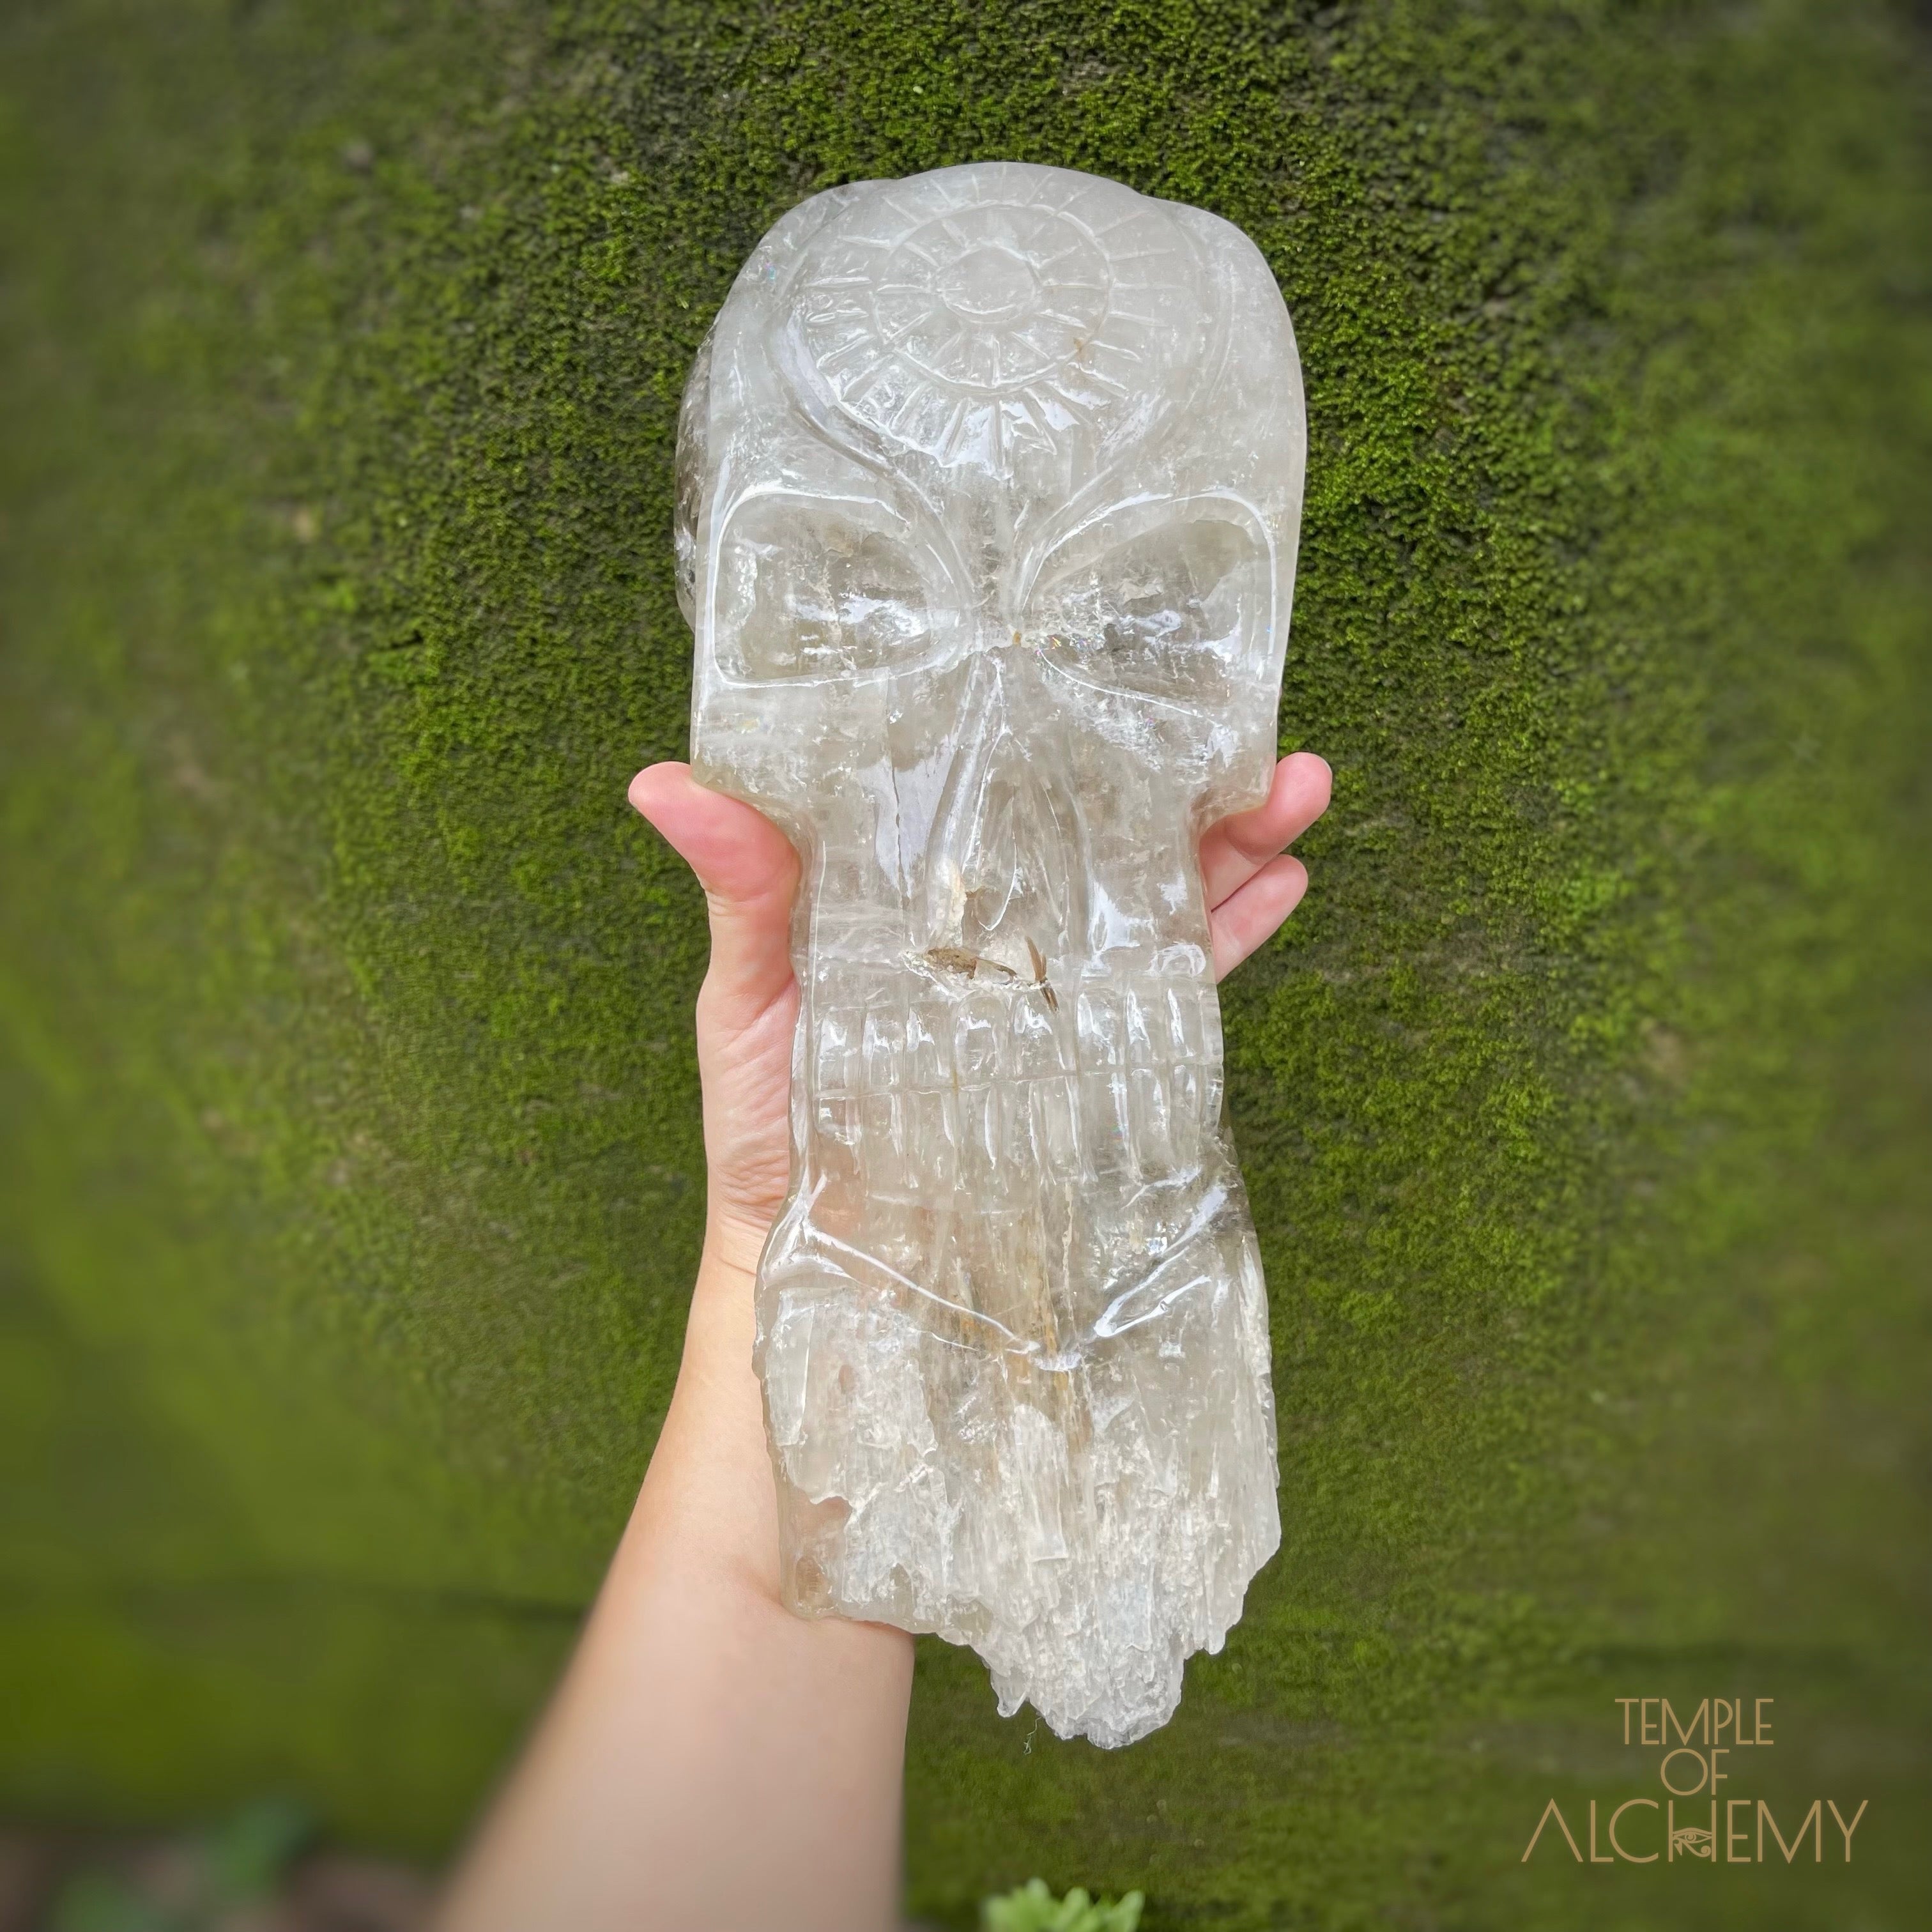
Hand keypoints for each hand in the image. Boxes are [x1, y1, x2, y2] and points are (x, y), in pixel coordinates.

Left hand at [628, 751, 1332, 1263]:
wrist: (815, 1250)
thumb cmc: (765, 1114)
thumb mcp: (745, 988)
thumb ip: (740, 890)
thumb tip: (658, 781)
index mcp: (926, 887)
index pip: (1005, 789)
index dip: (1069, 732)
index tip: (1125, 671)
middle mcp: (1003, 924)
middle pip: (1106, 832)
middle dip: (1186, 778)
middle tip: (1253, 731)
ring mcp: (1054, 990)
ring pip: (1159, 898)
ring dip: (1233, 842)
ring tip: (1295, 788)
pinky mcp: (1090, 1061)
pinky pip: (1175, 992)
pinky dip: (1231, 937)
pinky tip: (1281, 886)